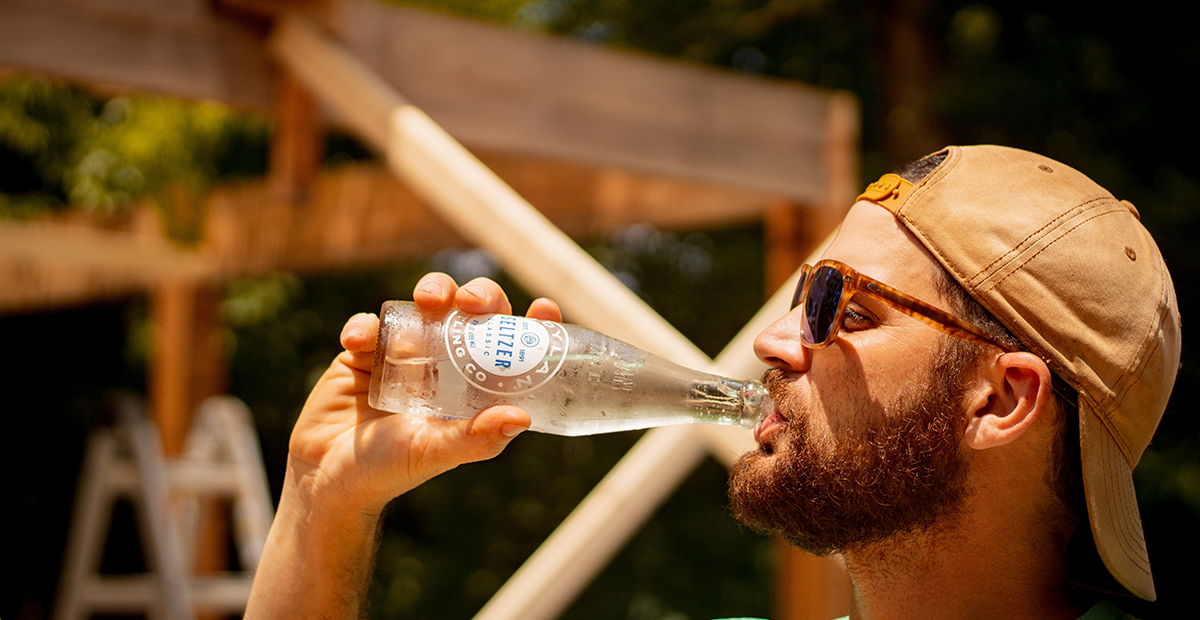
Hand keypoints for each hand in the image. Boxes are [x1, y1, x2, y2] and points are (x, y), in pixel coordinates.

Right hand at [287, 273, 562, 515]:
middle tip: (472, 302)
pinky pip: (369, 325)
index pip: (510, 346)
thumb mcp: (435, 453)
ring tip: (428, 301)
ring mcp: (404, 352)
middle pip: (472, 311)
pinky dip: (366, 326)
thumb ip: (474, 438)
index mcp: (472, 385)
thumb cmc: (390, 470)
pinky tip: (359, 343)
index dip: (530, 325)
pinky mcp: (363, 352)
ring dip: (433, 290)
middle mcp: (444, 362)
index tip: (545, 310)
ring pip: (427, 303)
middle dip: (479, 295)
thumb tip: (520, 418)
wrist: (329, 479)